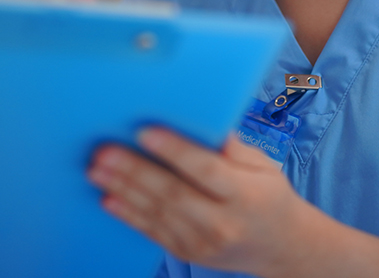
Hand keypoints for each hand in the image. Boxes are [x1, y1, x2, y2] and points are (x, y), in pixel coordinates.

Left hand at [88, 127, 303, 277]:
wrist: (281, 247)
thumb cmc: (270, 196)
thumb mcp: (264, 167)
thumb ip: (235, 148)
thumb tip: (206, 124)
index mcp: (244, 195)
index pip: (204, 169)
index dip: (173, 150)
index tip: (145, 130)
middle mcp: (222, 222)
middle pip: (172, 193)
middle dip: (134, 170)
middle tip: (105, 151)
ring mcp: (203, 243)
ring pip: (157, 214)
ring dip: (123, 190)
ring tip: (97, 169)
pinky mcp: (188, 253)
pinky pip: (153, 233)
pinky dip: (128, 216)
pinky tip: (108, 199)